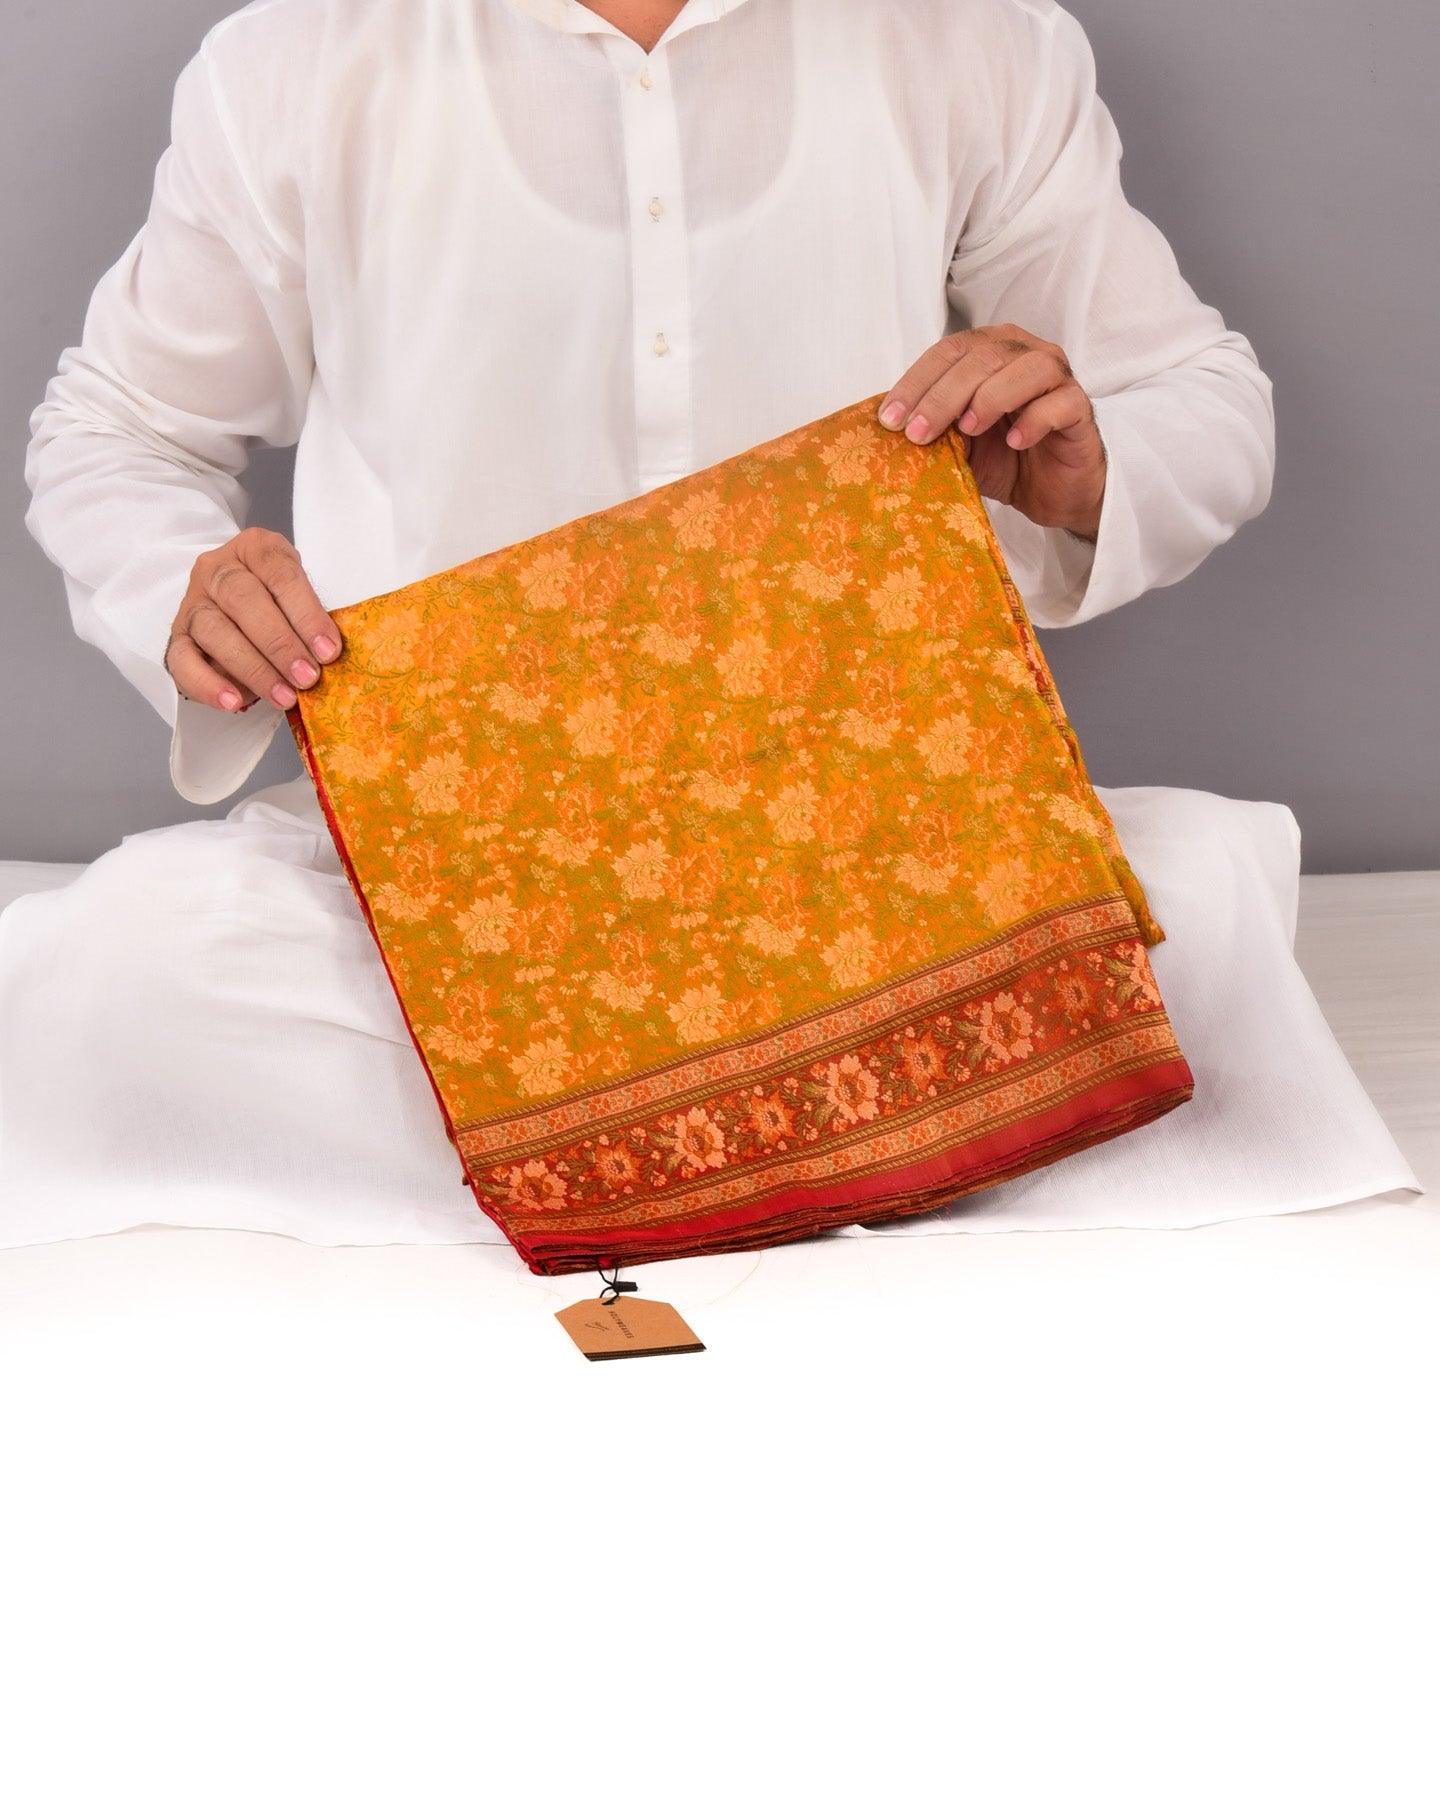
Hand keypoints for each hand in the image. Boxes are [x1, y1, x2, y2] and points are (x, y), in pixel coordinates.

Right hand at [164, 527, 341, 712]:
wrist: (233, 608)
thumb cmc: (277, 602)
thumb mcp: (297, 595)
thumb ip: (308, 618)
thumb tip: (327, 657)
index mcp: (254, 549)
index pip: (280, 574)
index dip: (306, 614)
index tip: (328, 651)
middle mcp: (217, 569)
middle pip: (243, 600)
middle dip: (280, 644)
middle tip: (307, 677)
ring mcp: (193, 601)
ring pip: (214, 630)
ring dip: (253, 668)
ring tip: (284, 696)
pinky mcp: (177, 636)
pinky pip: (182, 660)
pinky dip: (207, 684)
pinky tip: (234, 702)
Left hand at [878, 324, 1106, 540]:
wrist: (1052, 492)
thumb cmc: (1006, 459)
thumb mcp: (960, 445)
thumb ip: (936, 428)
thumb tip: (893, 428)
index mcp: (991, 351)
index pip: (949, 351)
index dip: (917, 381)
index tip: (890, 418)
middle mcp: (1025, 354)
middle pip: (983, 357)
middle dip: (943, 395)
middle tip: (918, 433)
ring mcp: (1057, 378)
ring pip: (1026, 368)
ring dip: (990, 397)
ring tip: (968, 430)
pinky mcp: (1079, 409)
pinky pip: (1059, 403)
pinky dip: (1034, 420)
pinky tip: (1015, 442)